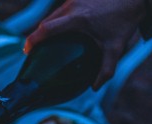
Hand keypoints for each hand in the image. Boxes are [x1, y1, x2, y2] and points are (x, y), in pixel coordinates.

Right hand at [24, 0, 146, 88]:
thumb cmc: (125, 21)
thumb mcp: (116, 48)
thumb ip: (106, 70)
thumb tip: (95, 87)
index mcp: (76, 19)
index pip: (46, 29)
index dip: (33, 40)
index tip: (26, 50)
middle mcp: (71, 5)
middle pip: (46, 22)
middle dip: (37, 35)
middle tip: (33, 49)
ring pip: (54, 14)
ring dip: (48, 27)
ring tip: (46, 41)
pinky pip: (62, 9)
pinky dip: (58, 19)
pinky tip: (62, 29)